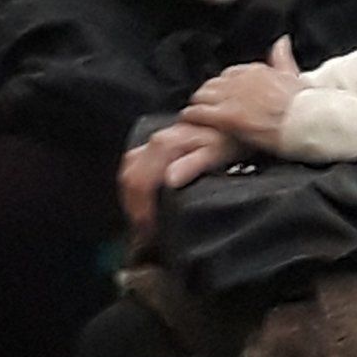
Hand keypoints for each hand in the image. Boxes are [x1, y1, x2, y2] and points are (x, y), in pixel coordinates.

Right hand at [119, 121, 235, 235]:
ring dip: (131, 199)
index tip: (149, 229)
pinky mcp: (154, 147)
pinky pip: (133, 166)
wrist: (227, 124)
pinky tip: (142, 202)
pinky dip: (133, 188)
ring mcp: (152, 143)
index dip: (142, 208)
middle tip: (144, 232)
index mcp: (165, 145)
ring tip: (142, 221)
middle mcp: (155, 141)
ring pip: (128, 171)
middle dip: (133, 207)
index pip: (140, 180)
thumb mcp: (215, 153)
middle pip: (130, 177)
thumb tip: (169, 179)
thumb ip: (192, 165)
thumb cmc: (225, 139)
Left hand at [185, 40, 304, 152]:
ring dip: (198, 102)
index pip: (231, 73)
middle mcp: (241, 79)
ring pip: (204, 95)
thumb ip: (283, 57)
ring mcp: (233, 97)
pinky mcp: (227, 115)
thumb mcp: (294, 76)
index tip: (223, 92)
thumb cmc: (304, 105)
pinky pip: (201, 111)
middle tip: (204, 103)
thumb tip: (283, 40)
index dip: (225, 85)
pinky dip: (193, 114)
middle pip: (214, 83)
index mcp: (256, 70)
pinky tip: (189, 116)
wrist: (306, 121)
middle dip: (208, 93)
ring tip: (193, 110)